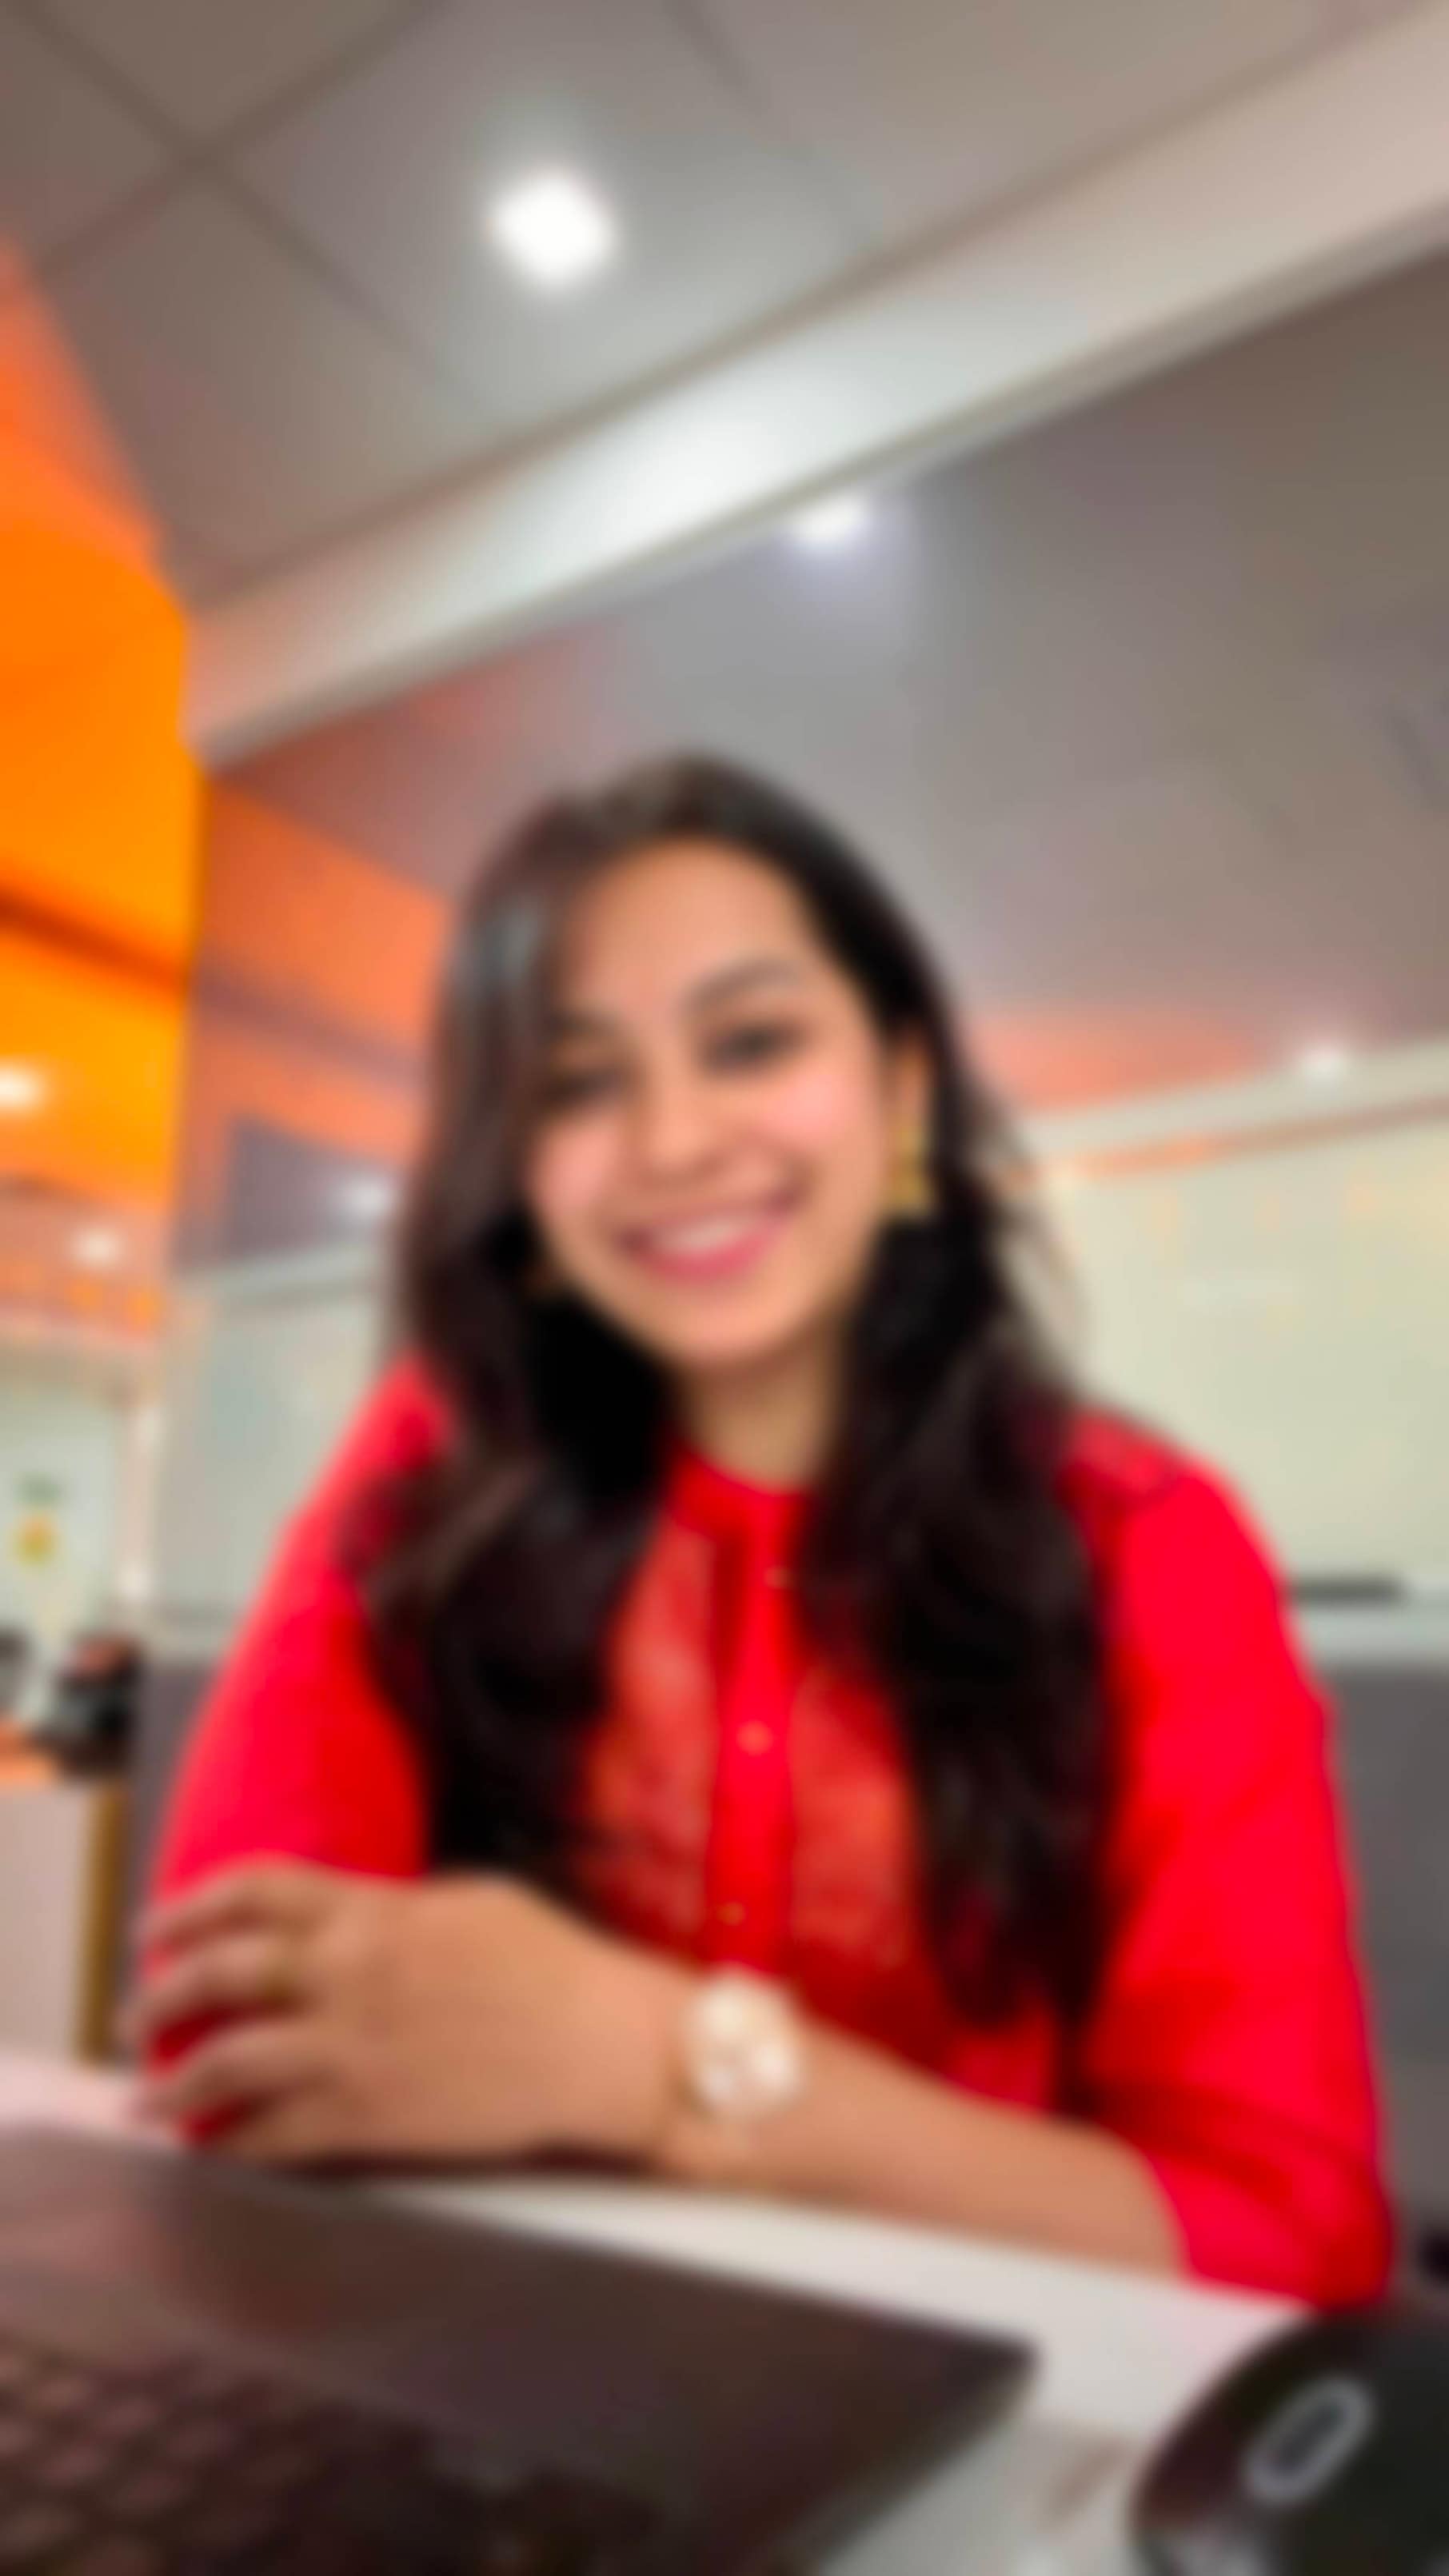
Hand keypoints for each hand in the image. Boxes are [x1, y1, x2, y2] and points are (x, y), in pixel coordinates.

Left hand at [130, 1864, 686, 2169]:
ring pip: (227, 2062)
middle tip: (135, 2011)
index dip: (193, 1905)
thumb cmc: (551, 1964)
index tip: (158, 1923)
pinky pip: (275, 2135)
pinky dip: (231, 2144)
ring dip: (173, 2083)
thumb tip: (345, 1919)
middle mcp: (347, 1975)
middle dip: (162, 1991)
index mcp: (372, 1913)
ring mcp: (352, 2050)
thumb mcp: (466, 1903)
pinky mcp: (369, 2119)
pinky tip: (210, 2149)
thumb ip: (390, 1911)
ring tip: (146, 2097)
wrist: (600, 2045)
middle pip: (222, 1973)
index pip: (255, 1890)